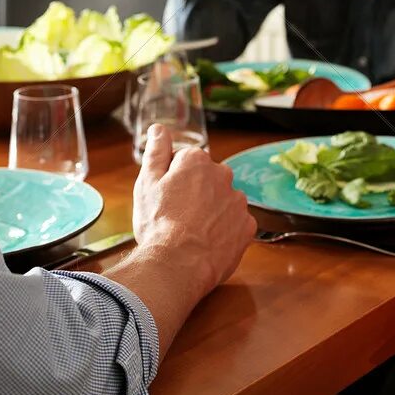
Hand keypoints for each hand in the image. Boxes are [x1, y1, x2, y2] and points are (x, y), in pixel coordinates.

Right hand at [132, 125, 254, 296]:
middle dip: (196, 193)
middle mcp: (223, 174)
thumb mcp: (147, 183)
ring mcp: (238, 201)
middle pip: (207, 179)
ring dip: (212, 211)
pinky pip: (236, 223)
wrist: (178, 265)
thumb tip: (159, 128)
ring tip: (193, 233)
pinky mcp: (248, 226)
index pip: (185, 162)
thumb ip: (156, 151)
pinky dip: (225, 230)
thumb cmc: (158, 224)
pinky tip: (209, 242)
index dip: (172, 181)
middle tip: (178, 217)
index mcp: (197, 160)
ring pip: (223, 201)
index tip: (166, 198)